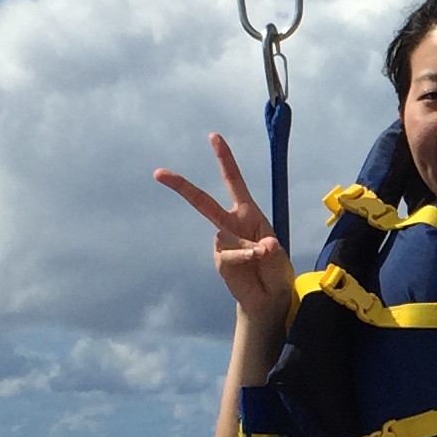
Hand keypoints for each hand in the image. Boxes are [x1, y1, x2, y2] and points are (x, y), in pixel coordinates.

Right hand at [153, 133, 293, 316]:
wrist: (268, 299)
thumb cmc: (275, 271)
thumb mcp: (278, 256)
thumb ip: (269, 249)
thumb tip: (261, 246)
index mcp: (247, 213)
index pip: (233, 181)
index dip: (224, 159)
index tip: (213, 136)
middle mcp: (230, 224)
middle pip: (202, 201)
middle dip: (181, 186)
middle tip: (158, 173)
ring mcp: (222, 242)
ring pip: (228, 237)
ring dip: (248, 247)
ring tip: (262, 258)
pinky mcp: (219, 259)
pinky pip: (229, 253)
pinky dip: (243, 257)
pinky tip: (252, 262)